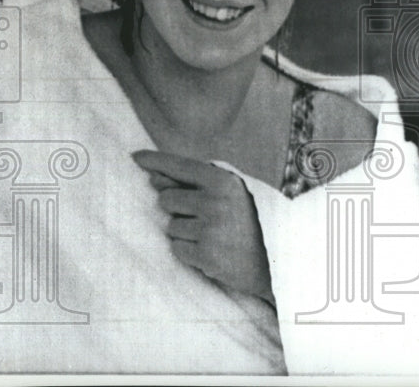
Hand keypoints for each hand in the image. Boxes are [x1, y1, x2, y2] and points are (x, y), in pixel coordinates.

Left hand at [132, 149, 274, 304]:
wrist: (282, 262)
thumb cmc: (252, 222)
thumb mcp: (232, 192)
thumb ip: (195, 182)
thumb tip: (153, 179)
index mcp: (223, 181)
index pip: (179, 166)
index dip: (155, 161)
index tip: (135, 157)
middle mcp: (215, 202)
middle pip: (165, 199)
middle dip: (177, 209)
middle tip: (206, 219)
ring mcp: (211, 230)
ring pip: (170, 226)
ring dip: (185, 233)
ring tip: (214, 237)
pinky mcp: (207, 256)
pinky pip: (177, 249)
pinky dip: (189, 252)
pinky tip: (212, 252)